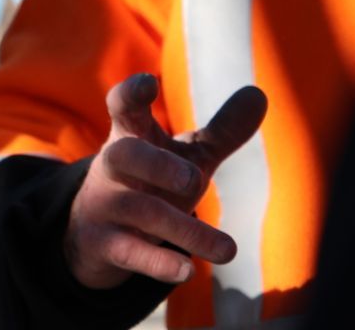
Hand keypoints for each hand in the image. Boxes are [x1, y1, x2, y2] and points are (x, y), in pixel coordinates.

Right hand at [62, 73, 267, 289]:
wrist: (94, 232)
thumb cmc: (149, 181)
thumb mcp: (184, 156)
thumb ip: (221, 130)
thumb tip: (260, 94)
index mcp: (130, 137)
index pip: (124, 108)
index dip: (132, 94)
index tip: (148, 83)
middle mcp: (113, 167)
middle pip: (125, 155)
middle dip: (157, 165)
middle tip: (195, 180)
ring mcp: (106, 206)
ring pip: (139, 211)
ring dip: (185, 230)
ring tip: (228, 250)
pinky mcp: (105, 244)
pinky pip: (129, 252)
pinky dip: (158, 263)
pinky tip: (187, 272)